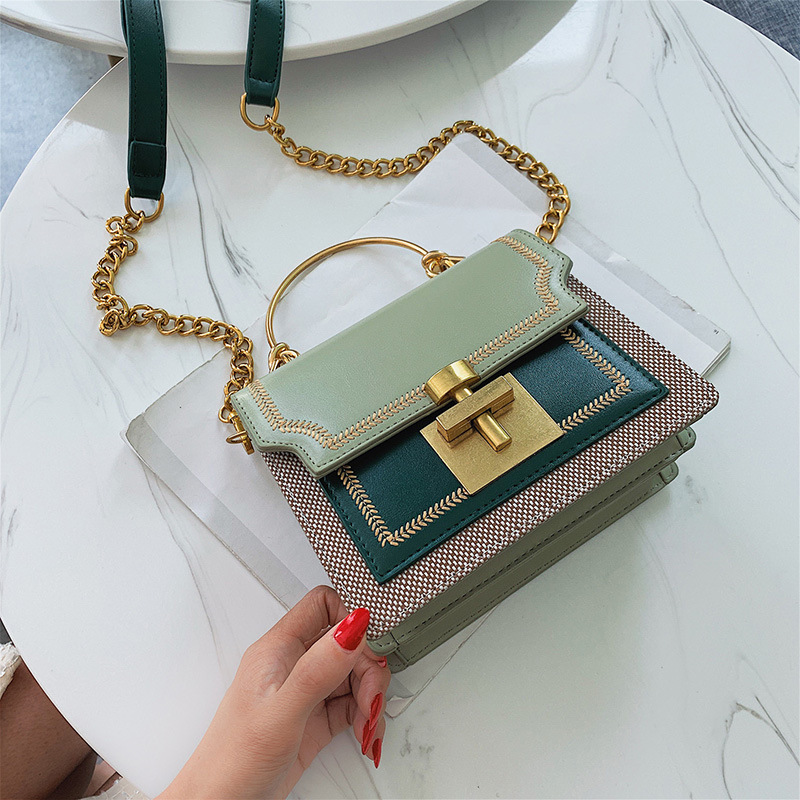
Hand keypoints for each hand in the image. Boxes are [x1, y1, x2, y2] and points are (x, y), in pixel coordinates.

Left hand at [158, 586, 389, 799]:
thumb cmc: (233, 760)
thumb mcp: (281, 712)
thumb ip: (318, 669)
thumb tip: (353, 628)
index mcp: (279, 648)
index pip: (323, 604)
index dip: (351, 617)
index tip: (369, 646)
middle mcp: (293, 664)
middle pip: (347, 644)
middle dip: (367, 670)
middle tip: (371, 699)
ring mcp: (304, 691)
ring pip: (353, 674)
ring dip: (370, 697)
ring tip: (368, 725)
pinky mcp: (314, 718)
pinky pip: (352, 704)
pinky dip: (366, 717)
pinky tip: (364, 733)